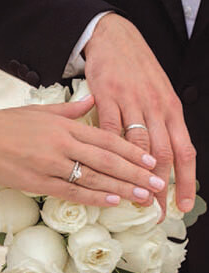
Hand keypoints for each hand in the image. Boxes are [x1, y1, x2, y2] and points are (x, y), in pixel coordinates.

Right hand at [0, 96, 164, 206]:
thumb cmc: (7, 124)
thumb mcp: (40, 110)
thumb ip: (70, 108)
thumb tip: (92, 100)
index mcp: (64, 125)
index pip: (106, 139)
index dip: (131, 150)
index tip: (149, 160)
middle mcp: (62, 143)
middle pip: (106, 160)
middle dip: (135, 172)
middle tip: (157, 182)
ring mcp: (51, 163)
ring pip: (93, 177)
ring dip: (121, 188)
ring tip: (143, 195)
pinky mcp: (39, 181)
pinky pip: (72, 191)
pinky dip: (94, 197)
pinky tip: (112, 201)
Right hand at [84, 14, 195, 213]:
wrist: (116, 39)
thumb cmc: (137, 69)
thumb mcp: (158, 92)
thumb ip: (159, 121)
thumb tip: (156, 153)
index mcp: (171, 108)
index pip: (184, 151)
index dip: (187, 180)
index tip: (182, 203)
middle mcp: (156, 107)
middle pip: (162, 153)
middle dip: (160, 185)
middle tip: (156, 209)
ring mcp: (131, 102)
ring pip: (138, 145)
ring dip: (137, 174)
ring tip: (134, 197)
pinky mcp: (108, 97)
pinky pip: (111, 128)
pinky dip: (111, 150)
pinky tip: (110, 168)